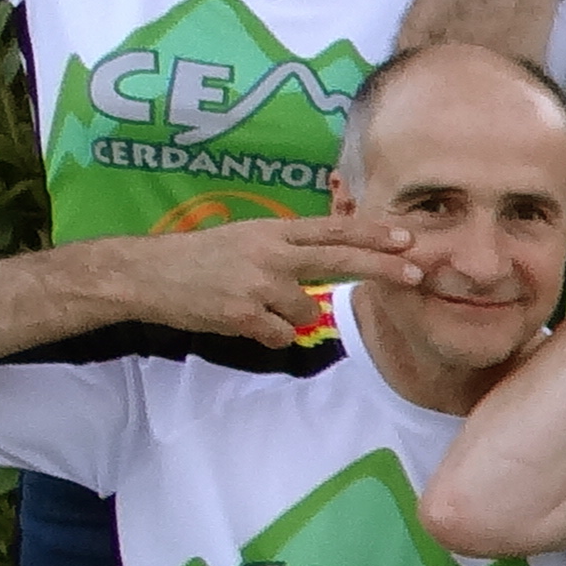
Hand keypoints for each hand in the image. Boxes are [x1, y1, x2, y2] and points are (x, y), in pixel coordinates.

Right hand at [111, 212, 420, 344]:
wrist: (146, 274)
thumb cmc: (200, 258)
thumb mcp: (247, 237)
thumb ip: (288, 246)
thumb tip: (333, 256)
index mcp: (273, 231)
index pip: (334, 229)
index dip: (373, 233)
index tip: (408, 237)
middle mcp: (272, 253)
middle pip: (340, 258)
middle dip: (383, 267)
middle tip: (418, 275)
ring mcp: (259, 284)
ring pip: (307, 312)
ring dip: (289, 316)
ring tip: (250, 302)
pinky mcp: (244, 315)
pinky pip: (280, 336)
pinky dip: (265, 334)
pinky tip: (239, 319)